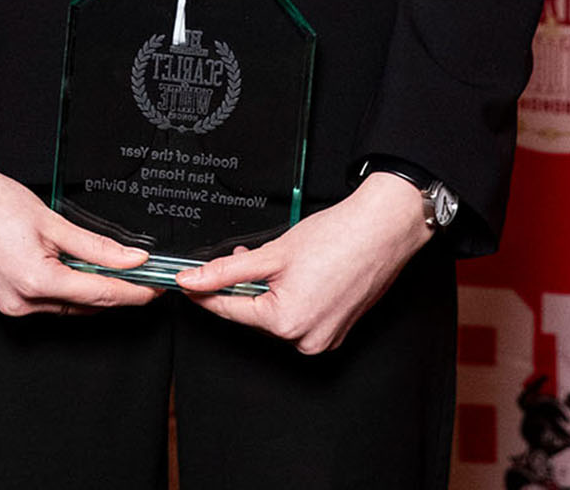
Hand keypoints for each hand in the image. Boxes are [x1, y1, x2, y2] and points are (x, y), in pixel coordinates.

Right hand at [0, 141, 161, 317]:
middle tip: (145, 277)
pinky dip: (68, 288)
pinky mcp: (5, 299)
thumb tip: (131, 259)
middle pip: (84, 305)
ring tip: (117, 270)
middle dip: (116, 292)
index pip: (99, 295)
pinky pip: (48, 301)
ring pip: (67, 305)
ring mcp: (11, 305)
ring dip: (92, 291)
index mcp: (36, 283)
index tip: (156, 289)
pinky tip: (80, 271)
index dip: (133, 293)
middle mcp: (22, 303)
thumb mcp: (52, 220)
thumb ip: (96, 245)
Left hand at [174, 170, 432, 354]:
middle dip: (245, 285)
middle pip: (256, 313)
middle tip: (243, 255)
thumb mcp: (273, 252)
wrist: (382, 230)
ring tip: (278, 259)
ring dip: (270, 290)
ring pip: (279, 315)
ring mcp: (324, 338)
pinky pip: (302, 317)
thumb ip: (228, 270)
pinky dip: (293, 296)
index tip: (187, 284)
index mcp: (285, 323)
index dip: (206, 294)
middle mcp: (305, 340)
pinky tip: (300, 272)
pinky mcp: (338, 330)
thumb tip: (193, 281)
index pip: (231, 310)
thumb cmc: (336, 237)